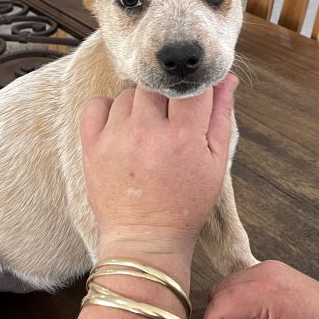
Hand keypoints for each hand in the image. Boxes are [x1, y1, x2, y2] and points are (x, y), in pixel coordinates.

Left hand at [80, 75, 238, 262]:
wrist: (145, 239)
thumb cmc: (185, 204)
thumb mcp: (216, 162)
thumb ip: (221, 116)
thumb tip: (227, 79)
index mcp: (183, 136)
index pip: (192, 86)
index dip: (196, 87)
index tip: (194, 98)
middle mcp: (146, 131)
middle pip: (157, 84)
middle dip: (167, 96)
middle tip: (170, 118)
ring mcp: (115, 137)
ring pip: (128, 93)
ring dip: (139, 104)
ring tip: (147, 130)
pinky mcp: (92, 145)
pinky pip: (96, 104)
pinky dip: (108, 109)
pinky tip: (121, 127)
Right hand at [201, 261, 318, 318]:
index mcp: (264, 293)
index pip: (217, 306)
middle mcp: (262, 273)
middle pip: (217, 293)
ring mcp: (265, 267)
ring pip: (226, 286)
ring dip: (229, 309)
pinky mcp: (268, 267)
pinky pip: (239, 281)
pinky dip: (240, 300)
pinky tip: (258, 317)